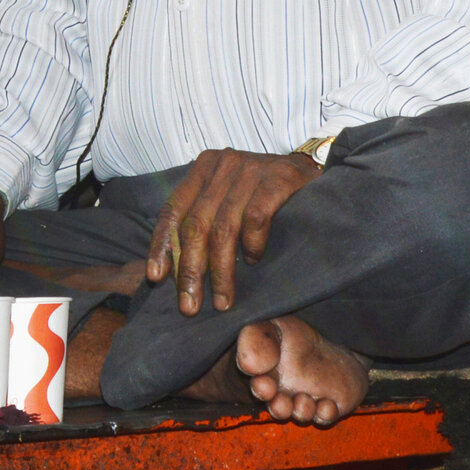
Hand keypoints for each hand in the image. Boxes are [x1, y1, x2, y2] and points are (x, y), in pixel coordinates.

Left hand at [147, 148, 321, 315]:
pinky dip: (252, 244)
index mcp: (204, 167)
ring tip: (223, 300)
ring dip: (221, 270)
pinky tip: (254, 260)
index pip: (173, 209)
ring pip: (224, 227)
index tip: (157, 276)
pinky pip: (256, 218)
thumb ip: (203, 220)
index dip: (162, 244)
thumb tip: (173, 270)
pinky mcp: (278, 178)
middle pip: (196, 223)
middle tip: (190, 305)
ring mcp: (251, 169)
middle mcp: (223, 164)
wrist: (312, 170)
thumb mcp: (227, 198)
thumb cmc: (264, 193)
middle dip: (191, 269)